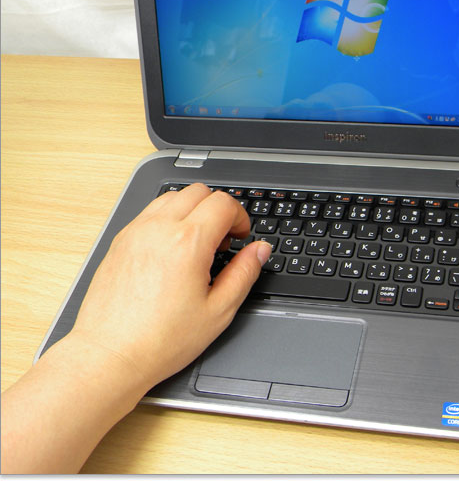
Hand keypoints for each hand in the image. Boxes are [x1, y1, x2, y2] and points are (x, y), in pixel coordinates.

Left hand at [69, 183, 271, 389]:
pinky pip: (150, 212)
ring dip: (192, 210)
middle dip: (218, 209)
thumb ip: (244, 273)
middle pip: (199, 192)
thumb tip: (259, 250)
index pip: (223, 203)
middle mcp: (159, 229)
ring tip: (197, 243)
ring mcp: (136, 231)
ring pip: (173, 197)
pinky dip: (168, 218)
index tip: (240, 237)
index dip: (240, 217)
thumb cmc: (161, 340)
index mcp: (187, 243)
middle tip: (222, 240)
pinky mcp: (121, 240)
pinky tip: (172, 249)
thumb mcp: (218, 311)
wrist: (111, 355)